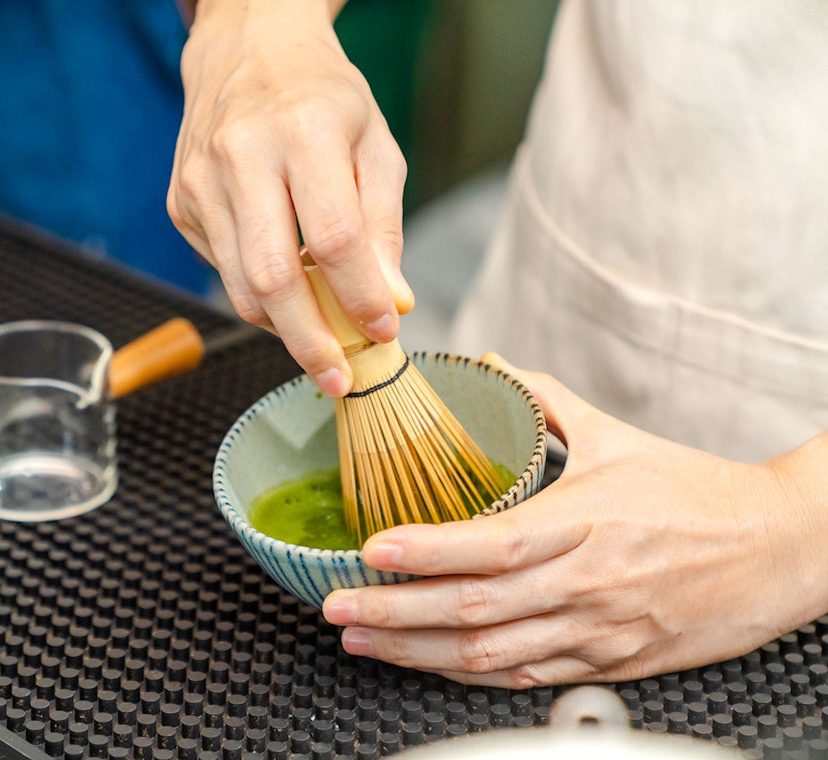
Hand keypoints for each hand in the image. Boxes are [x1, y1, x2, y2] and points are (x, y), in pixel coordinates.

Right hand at [169, 0, 413, 396]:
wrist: (247, 47)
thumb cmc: (322, 97)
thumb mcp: (375, 143)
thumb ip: (383, 225)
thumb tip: (390, 302)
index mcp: (302, 130)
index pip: (332, 237)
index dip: (359, 297)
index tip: (383, 333)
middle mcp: (240, 155)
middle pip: (271, 277)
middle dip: (309, 341)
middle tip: (338, 378)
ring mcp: (200, 181)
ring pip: (240, 286)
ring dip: (284, 327)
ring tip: (320, 338)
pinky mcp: (180, 202)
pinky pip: (223, 270)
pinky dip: (258, 291)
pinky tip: (284, 277)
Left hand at [322, 356, 827, 686]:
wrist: (780, 551)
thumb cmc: (699, 495)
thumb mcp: (620, 436)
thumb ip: (547, 401)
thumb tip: (493, 364)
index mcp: (587, 523)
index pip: (493, 546)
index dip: (428, 553)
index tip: (373, 551)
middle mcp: (587, 585)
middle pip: (475, 611)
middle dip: (396, 614)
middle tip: (338, 607)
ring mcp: (597, 632)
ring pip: (491, 656)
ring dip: (417, 654)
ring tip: (361, 641)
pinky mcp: (608, 664)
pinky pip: (524, 677)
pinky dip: (469, 675)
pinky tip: (427, 664)